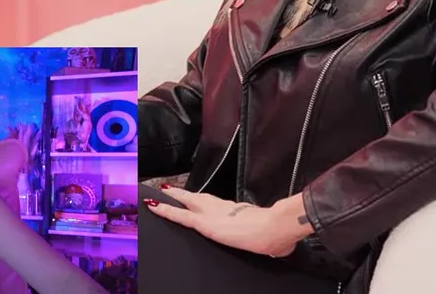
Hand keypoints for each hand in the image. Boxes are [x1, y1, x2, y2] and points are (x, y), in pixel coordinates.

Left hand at [146, 187, 313, 257]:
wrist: (277, 228)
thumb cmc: (278, 234)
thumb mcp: (272, 238)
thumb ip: (270, 240)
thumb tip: (280, 246)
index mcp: (239, 212)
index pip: (216, 205)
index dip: (204, 201)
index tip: (196, 198)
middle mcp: (224, 208)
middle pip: (199, 199)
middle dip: (184, 195)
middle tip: (168, 189)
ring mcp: (214, 215)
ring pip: (187, 204)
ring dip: (173, 199)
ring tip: (157, 196)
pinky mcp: (206, 224)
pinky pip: (182, 216)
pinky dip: (167, 211)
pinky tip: (155, 208)